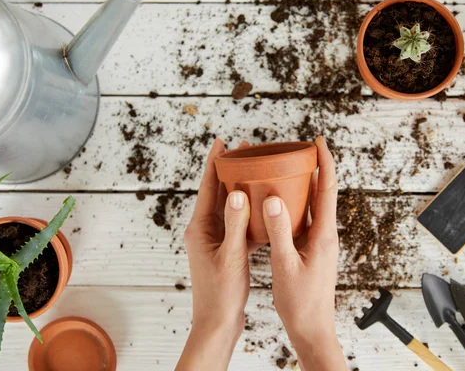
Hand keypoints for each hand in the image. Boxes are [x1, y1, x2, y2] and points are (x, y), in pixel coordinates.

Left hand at [176, 139, 256, 370]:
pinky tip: (264, 206)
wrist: (217, 322)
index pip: (207, 187)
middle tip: (245, 149)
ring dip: (242, 189)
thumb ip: (235, 224)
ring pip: (230, 207)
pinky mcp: (226, 250)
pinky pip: (239, 224)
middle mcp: (205, 230)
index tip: (221, 142)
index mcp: (200, 228)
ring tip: (256, 171)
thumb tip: (237, 192)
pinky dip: (250, 213)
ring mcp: (216, 240)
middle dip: (230, 170)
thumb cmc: (220, 293)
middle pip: (218, 192)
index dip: (214, 163)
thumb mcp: (230, 257)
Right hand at [263, 136, 345, 370]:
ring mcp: (319, 242)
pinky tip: (278, 203)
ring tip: (285, 169)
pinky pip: (303, 220)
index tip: (318, 140)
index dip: (325, 162)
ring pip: (312, 206)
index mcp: (323, 235)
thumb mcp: (285, 265)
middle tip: (297, 149)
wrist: (312, 328)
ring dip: (302, 186)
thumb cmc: (301, 302)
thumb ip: (280, 231)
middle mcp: (325, 234)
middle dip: (313, 168)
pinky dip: (293, 206)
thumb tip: (273, 198)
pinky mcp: (311, 249)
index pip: (327, 189)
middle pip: (321, 192)